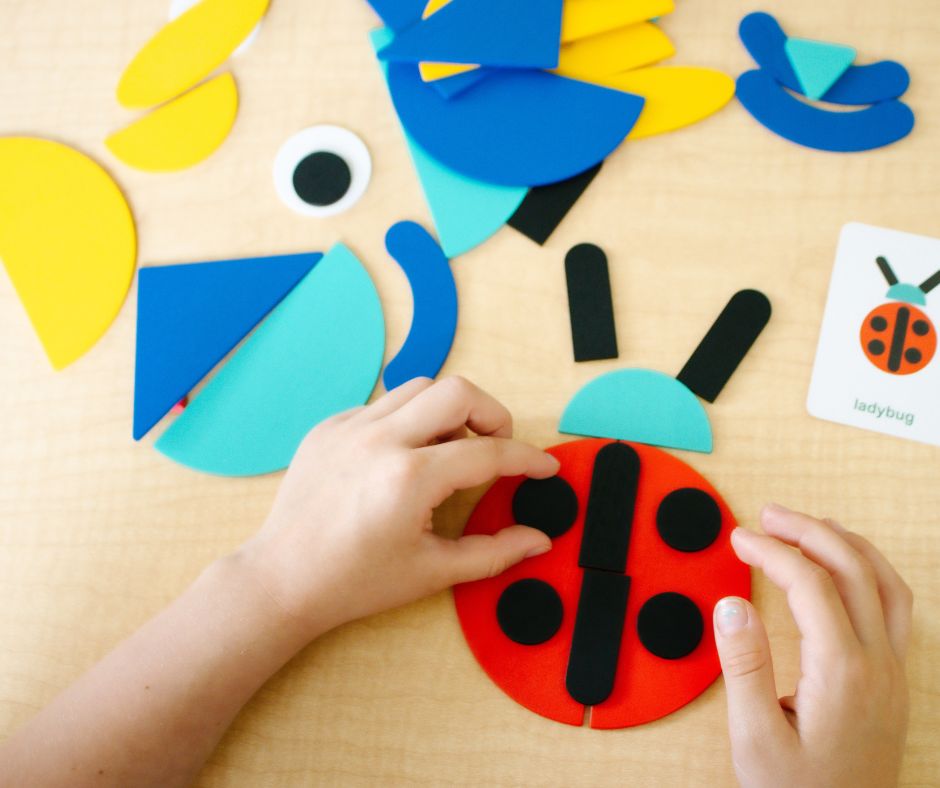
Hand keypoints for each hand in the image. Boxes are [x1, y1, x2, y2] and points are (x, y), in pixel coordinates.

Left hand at [239, 376, 558, 638]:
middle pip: (457, 391)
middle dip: (491, 413)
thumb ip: (494, 552)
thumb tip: (538, 540)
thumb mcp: (433, 572)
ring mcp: (349, 428)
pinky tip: (404, 457)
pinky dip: (406, 421)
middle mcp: (380, 440)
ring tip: (450, 451)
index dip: (526, 458)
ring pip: (418, 388)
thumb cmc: (355, 582)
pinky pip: (382, 406)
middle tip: (497, 444)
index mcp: (409, 478)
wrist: (283, 580)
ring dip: (447, 411)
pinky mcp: (328, 427)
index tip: (543, 466)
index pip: (488, 451)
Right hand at [713, 505, 911, 787]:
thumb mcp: (754, 737)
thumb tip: (733, 604)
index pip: (810, 583)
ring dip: (847, 544)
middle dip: (809, 530)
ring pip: (886, 583)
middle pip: (854, 569)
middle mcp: (877, 665)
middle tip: (769, 516)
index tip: (740, 538)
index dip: (771, 551)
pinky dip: (869, 571)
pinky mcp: (894, 682)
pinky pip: (894, 606)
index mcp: (842, 673)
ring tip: (809, 526)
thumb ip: (743, 666)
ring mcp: (893, 673)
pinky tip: (845, 571)